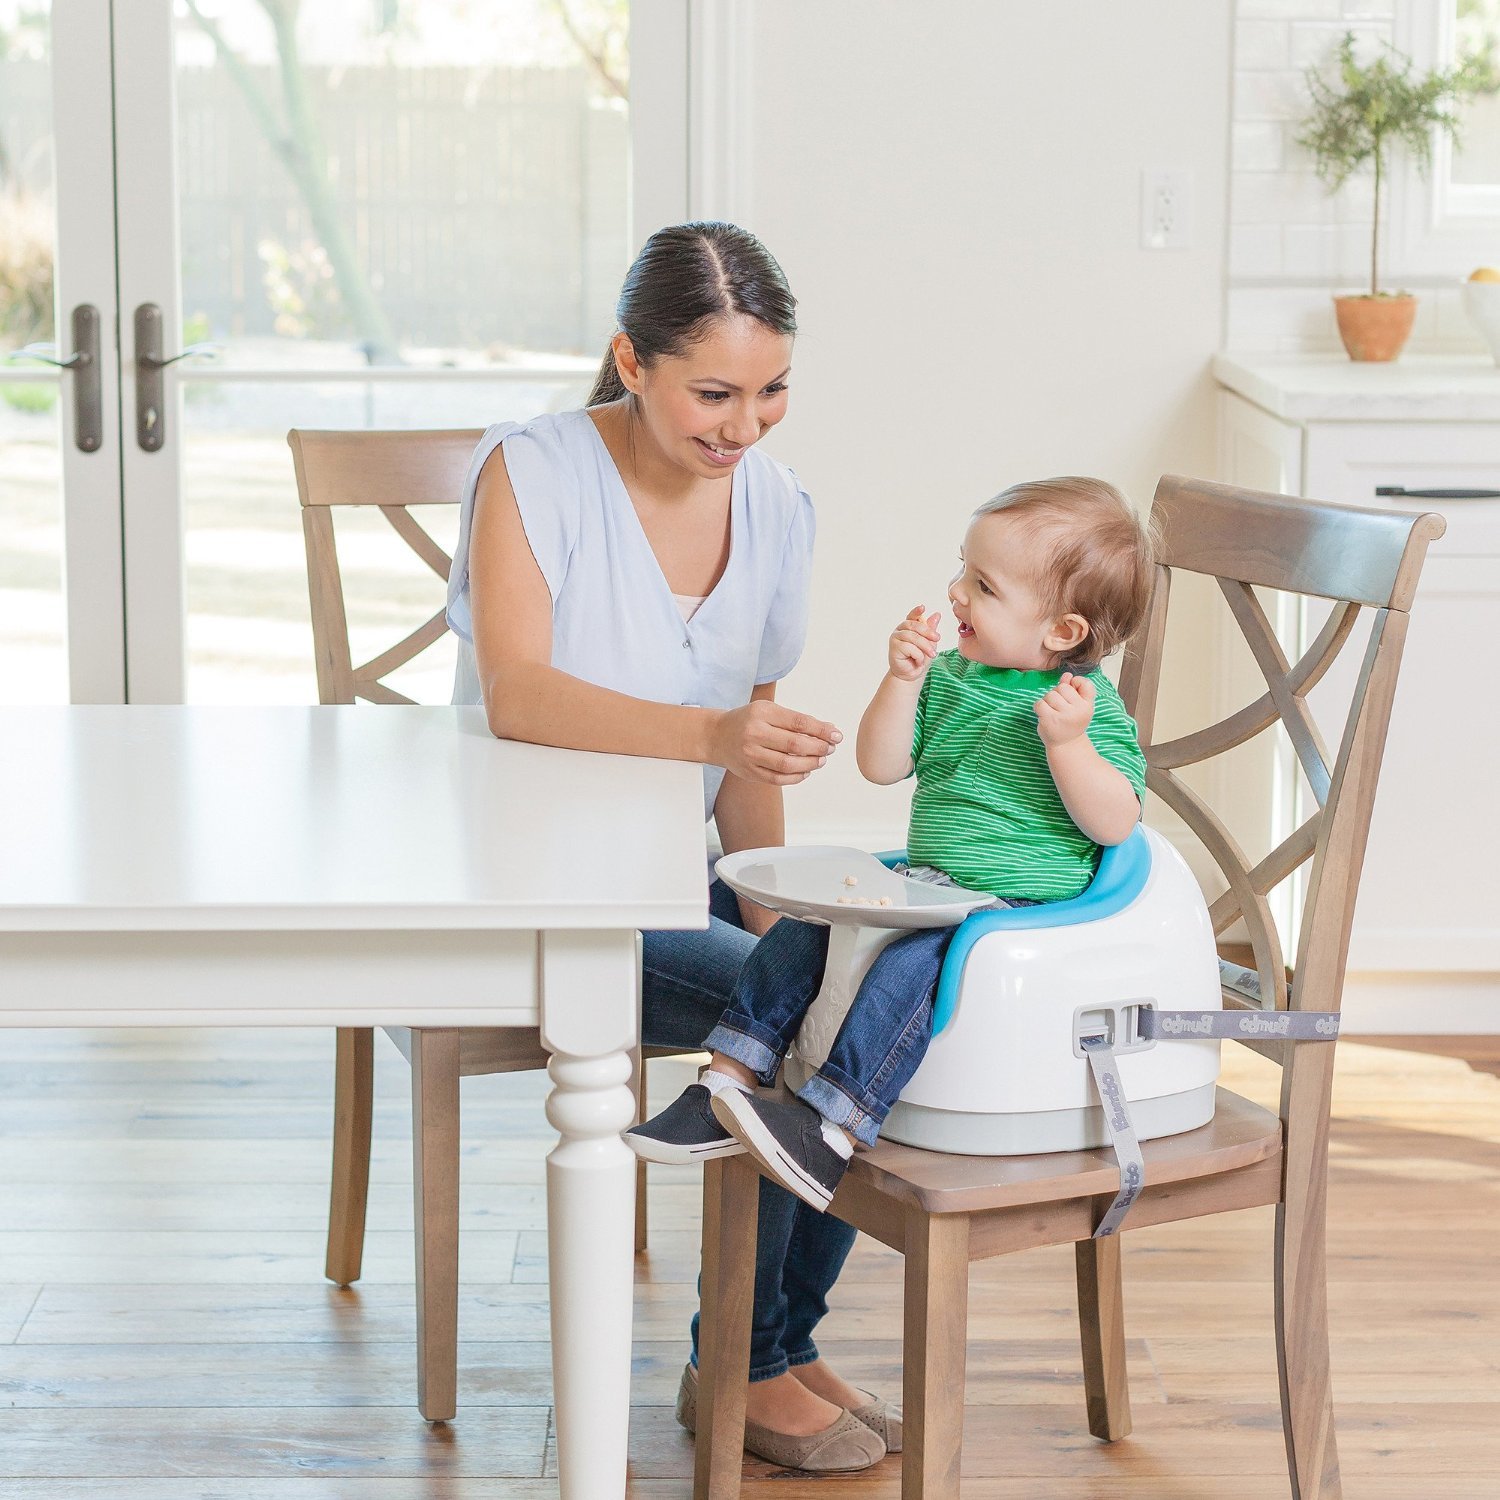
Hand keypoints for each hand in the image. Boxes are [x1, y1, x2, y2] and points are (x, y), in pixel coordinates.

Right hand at [708, 699, 841, 784]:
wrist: (716, 735)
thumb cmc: (749, 721)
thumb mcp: (769, 711)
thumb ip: (796, 720)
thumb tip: (829, 729)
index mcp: (762, 713)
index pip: (798, 722)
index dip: (821, 730)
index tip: (837, 735)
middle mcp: (754, 733)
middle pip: (795, 744)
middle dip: (819, 748)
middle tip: (830, 749)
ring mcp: (750, 754)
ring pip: (788, 764)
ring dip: (810, 764)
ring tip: (821, 760)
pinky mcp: (749, 771)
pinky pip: (778, 778)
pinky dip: (796, 777)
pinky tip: (806, 771)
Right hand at [888, 605, 941, 681]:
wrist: (912, 675)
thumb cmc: (919, 658)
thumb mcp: (929, 643)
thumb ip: (931, 630)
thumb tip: (937, 615)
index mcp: (908, 627)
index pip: (912, 616)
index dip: (916, 611)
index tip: (923, 607)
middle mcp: (900, 630)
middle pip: (915, 626)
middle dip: (928, 632)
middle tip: (937, 639)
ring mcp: (895, 638)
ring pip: (913, 637)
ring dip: (925, 647)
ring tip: (931, 655)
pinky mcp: (893, 647)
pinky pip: (909, 647)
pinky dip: (918, 655)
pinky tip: (917, 661)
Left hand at [1034, 671, 1095, 746]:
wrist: (1066, 745)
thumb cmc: (1071, 722)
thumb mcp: (1077, 706)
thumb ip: (1072, 688)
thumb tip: (1067, 675)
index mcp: (1088, 706)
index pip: (1085, 683)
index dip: (1076, 682)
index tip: (1073, 691)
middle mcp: (1078, 710)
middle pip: (1062, 687)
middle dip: (1057, 694)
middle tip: (1060, 708)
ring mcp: (1064, 715)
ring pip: (1050, 694)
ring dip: (1047, 701)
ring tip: (1052, 712)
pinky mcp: (1050, 720)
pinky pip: (1040, 703)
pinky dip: (1038, 707)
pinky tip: (1044, 715)